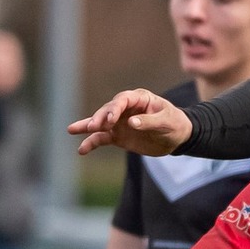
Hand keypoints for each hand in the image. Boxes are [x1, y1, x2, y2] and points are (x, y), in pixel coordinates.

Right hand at [68, 88, 193, 157]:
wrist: (178, 137)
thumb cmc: (175, 124)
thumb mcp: (167, 122)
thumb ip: (149, 122)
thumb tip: (132, 123)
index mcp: (139, 98)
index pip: (122, 100)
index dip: (115, 109)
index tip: (110, 120)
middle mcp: (126, 108)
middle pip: (108, 110)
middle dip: (99, 118)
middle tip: (93, 126)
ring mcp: (120, 122)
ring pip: (100, 123)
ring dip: (87, 127)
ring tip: (71, 130)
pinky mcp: (118, 136)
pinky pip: (102, 138)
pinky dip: (92, 143)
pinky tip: (81, 150)